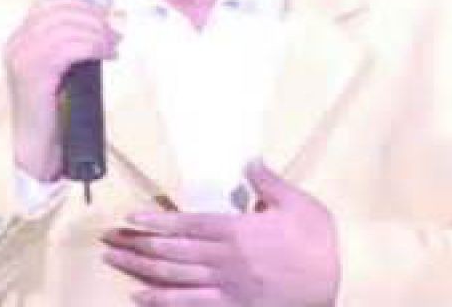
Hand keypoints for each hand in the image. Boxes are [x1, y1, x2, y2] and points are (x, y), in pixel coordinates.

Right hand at [5, 0, 118, 180]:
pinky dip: (92, 46)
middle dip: (93, 18)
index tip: (106, 16)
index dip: (82, 4)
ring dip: (96, 32)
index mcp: (20, 39)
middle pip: (60, 11)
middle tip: (114, 34)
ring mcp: (21, 58)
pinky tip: (105, 54)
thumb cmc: (56, 109)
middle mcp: (16, 44)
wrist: (40, 149)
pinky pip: (67, 47)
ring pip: (66, 27)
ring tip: (112, 46)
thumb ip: (72, 43)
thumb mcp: (62, 68)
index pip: (50, 4)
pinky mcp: (33, 75)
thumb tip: (105, 22)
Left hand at [102, 161, 339, 305]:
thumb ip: (267, 180)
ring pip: (174, 278)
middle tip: (107, 239)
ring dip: (140, 269)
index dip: (156, 221)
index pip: (186, 223)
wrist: (344, 278)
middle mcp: (224, 259)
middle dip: (137, 244)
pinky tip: (141, 297)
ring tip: (114, 261)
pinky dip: (164, 302)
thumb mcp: (296, 201)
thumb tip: (248, 159)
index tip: (131, 217)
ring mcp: (227, 287)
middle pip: (172, 251)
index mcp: (236, 230)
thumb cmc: (318, 237)